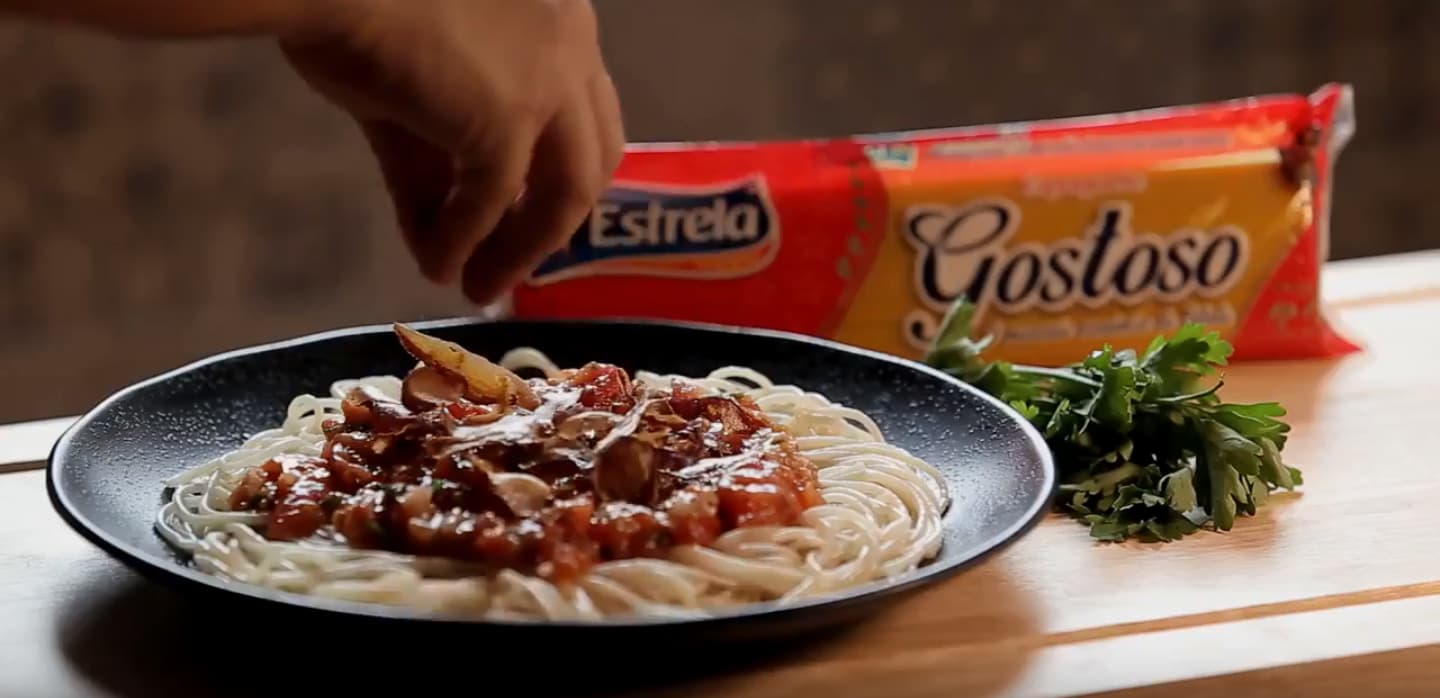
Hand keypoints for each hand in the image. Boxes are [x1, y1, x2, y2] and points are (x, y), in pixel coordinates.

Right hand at [281, 0, 623, 303]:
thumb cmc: (349, 2)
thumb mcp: (411, 84)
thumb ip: (433, 156)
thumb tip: (437, 236)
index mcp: (556, 19)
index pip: (582, 111)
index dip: (554, 171)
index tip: (522, 214)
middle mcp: (571, 44)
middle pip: (593, 156)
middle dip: (551, 220)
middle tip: (512, 260)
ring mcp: (546, 81)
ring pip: (563, 193)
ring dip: (518, 250)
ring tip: (478, 287)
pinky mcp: (506, 117)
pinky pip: (490, 202)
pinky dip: (464, 241)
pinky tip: (437, 265)